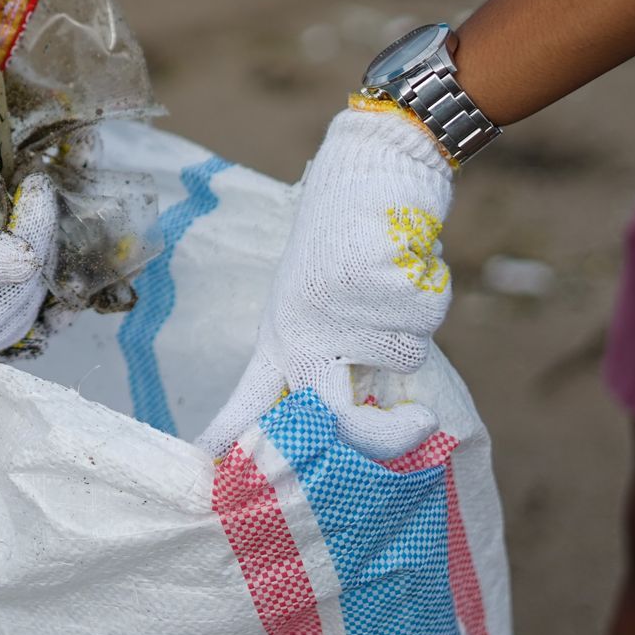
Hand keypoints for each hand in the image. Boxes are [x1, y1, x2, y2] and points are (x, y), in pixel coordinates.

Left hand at [195, 102, 453, 459]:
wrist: (367, 166)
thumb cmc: (345, 240)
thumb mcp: (318, 302)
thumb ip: (331, 355)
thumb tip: (362, 414)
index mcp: (281, 334)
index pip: (251, 398)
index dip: (234, 437)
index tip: (206, 467)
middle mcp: (303, 328)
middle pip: (335, 414)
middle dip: (380, 435)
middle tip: (415, 426)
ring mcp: (339, 308)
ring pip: (404, 354)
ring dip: (411, 321)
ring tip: (389, 278)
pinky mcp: (377, 283)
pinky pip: (426, 316)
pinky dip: (428, 289)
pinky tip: (404, 257)